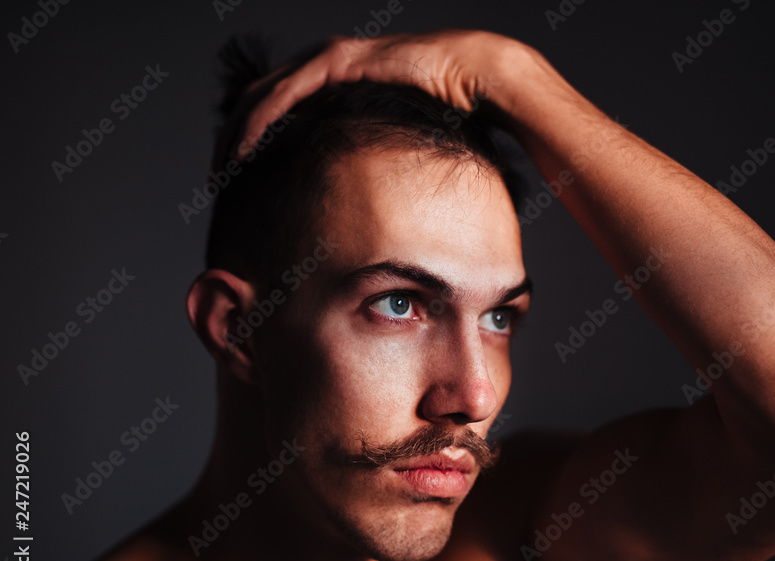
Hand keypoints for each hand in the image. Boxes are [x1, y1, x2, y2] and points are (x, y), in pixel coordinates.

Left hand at [216, 29, 524, 165]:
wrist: (470, 74)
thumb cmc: (445, 108)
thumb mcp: (394, 138)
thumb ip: (370, 156)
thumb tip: (367, 198)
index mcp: (330, 81)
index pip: (273, 109)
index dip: (248, 140)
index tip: (236, 176)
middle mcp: (320, 65)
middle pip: (256, 101)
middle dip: (230, 139)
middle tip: (215, 179)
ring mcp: (324, 59)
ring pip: (260, 97)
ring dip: (235, 134)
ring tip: (221, 170)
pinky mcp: (334, 62)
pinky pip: (283, 96)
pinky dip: (258, 123)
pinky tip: (243, 149)